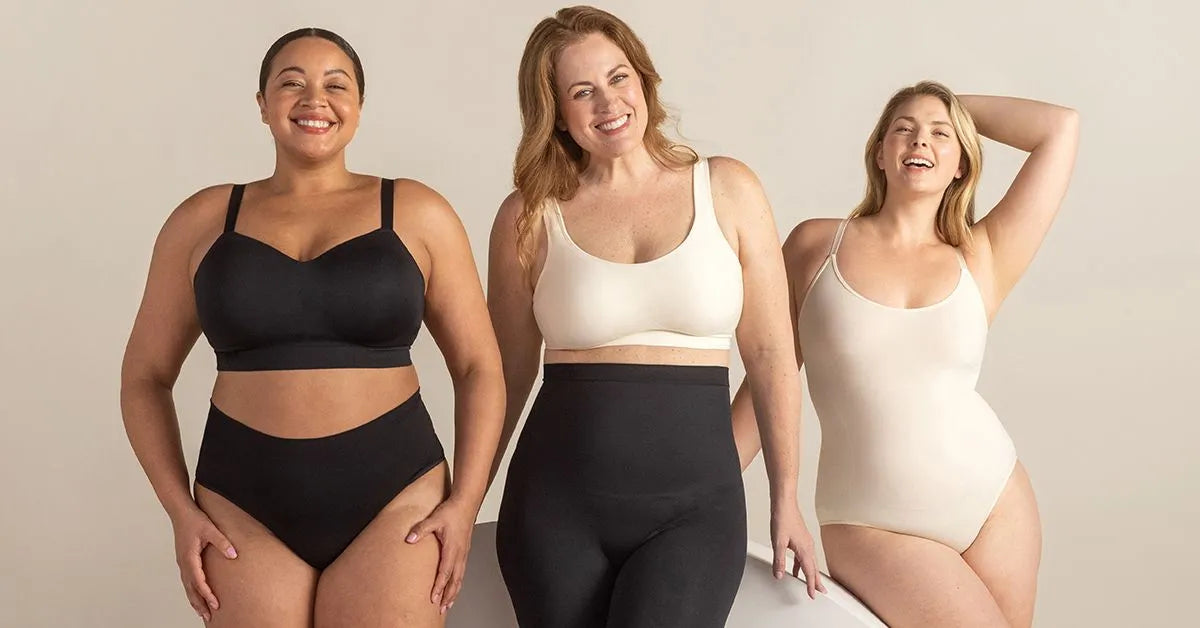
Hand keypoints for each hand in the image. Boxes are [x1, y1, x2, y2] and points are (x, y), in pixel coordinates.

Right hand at [171, 506, 236, 621]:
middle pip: (190, 589)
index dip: (207, 594)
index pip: (199, 582)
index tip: (216, 604)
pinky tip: (197, 595)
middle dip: (199, 604)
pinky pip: (187, 580)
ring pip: (187, 586)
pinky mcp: (184, 560)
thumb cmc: (194, 520)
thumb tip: (234, 555)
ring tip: (202, 612)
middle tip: (209, 617)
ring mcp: (182, 562)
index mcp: (189, 558)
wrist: (180, 511)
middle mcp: (184, 563)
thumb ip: (222, 542)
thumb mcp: (211, 529)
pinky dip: (192, 590)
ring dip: (194, 600)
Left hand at [405, 497, 476, 614]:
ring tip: (448, 603)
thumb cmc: (452, 511)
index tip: (433, 598)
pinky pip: (462, 571)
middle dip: (448, 596)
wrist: (466, 503)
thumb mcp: (434, 519)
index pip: (445, 573)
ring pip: (460, 578)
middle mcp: (460, 553)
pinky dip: (458, 582)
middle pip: (455, 580)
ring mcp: (463, 553)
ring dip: (454, 592)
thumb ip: (420, 529)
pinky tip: (454, 585)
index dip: (439, 587)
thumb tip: (409, 539)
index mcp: (452, 548)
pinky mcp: (464, 551)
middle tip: (442, 608)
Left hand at [771, 504, 825, 598]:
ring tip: (812, 583)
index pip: (809, 572)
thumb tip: (779, 575)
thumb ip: (778, 560)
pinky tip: (797, 568)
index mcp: (804, 549)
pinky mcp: (802, 538)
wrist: (784, 504)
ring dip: (811, 573)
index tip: (812, 595)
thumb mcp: (778, 543)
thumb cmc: (783, 519)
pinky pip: (804, 556)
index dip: (811, 585)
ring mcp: (806, 542)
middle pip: (814, 568)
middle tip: (821, 592)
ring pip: (810, 562)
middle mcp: (808, 546)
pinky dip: (803, 565)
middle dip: (817, 581)